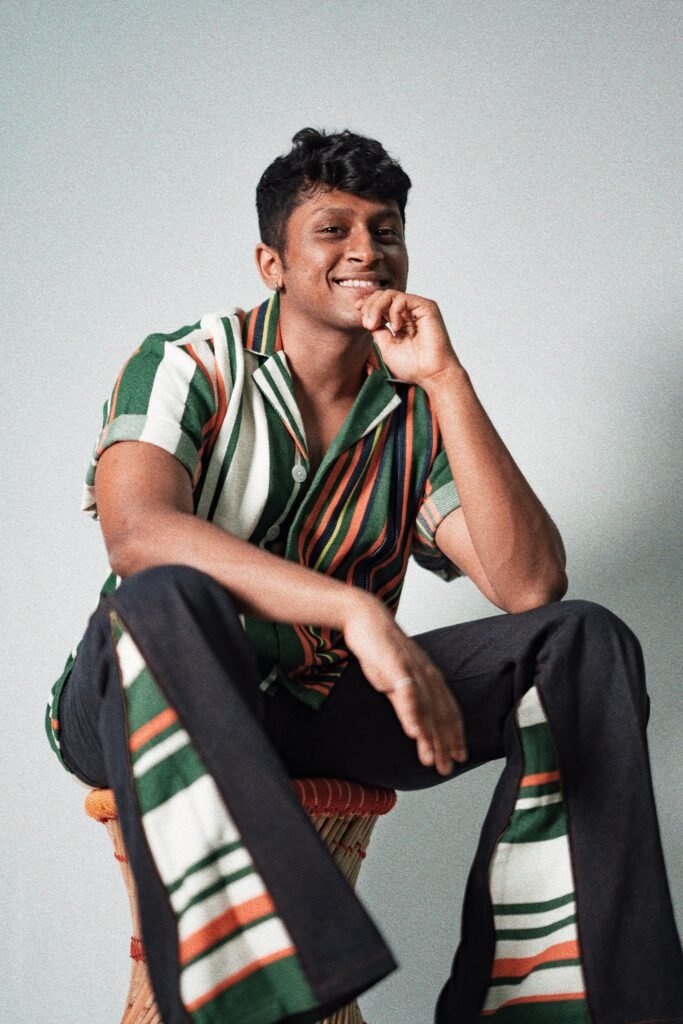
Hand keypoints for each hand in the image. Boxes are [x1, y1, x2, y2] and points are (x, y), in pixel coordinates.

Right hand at [342, 595, 467, 773]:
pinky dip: (411, 714)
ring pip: (426, 708)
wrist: (366, 618)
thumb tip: (415, 720)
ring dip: (429, 736)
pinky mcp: (395, 666)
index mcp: (431, 676)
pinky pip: (406, 694)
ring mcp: (412, 670)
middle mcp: (427, 674)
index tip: (460, 755)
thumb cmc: (381, 648)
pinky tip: (413, 733)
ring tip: (431, 760)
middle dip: (444, 743)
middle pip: (440, 714)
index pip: (449, 709)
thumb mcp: (398, 677)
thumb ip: (408, 697)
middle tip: (446, 768)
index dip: (455, 734)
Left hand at [355, 289, 460, 388]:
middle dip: (369, 306)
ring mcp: (418, 308)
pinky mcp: (427, 307)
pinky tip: (395, 328)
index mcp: (400, 320)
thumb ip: (377, 329)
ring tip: (374, 325)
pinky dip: (394, 311)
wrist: (431, 375)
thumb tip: (368, 316)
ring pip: (390, 294)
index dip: (367, 303)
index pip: (381, 303)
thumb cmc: (413, 366)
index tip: (357, 309)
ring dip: (377, 307)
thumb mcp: (386, 346)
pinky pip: (402, 299)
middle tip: (366, 324)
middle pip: (383, 295)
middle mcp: (409, 312)